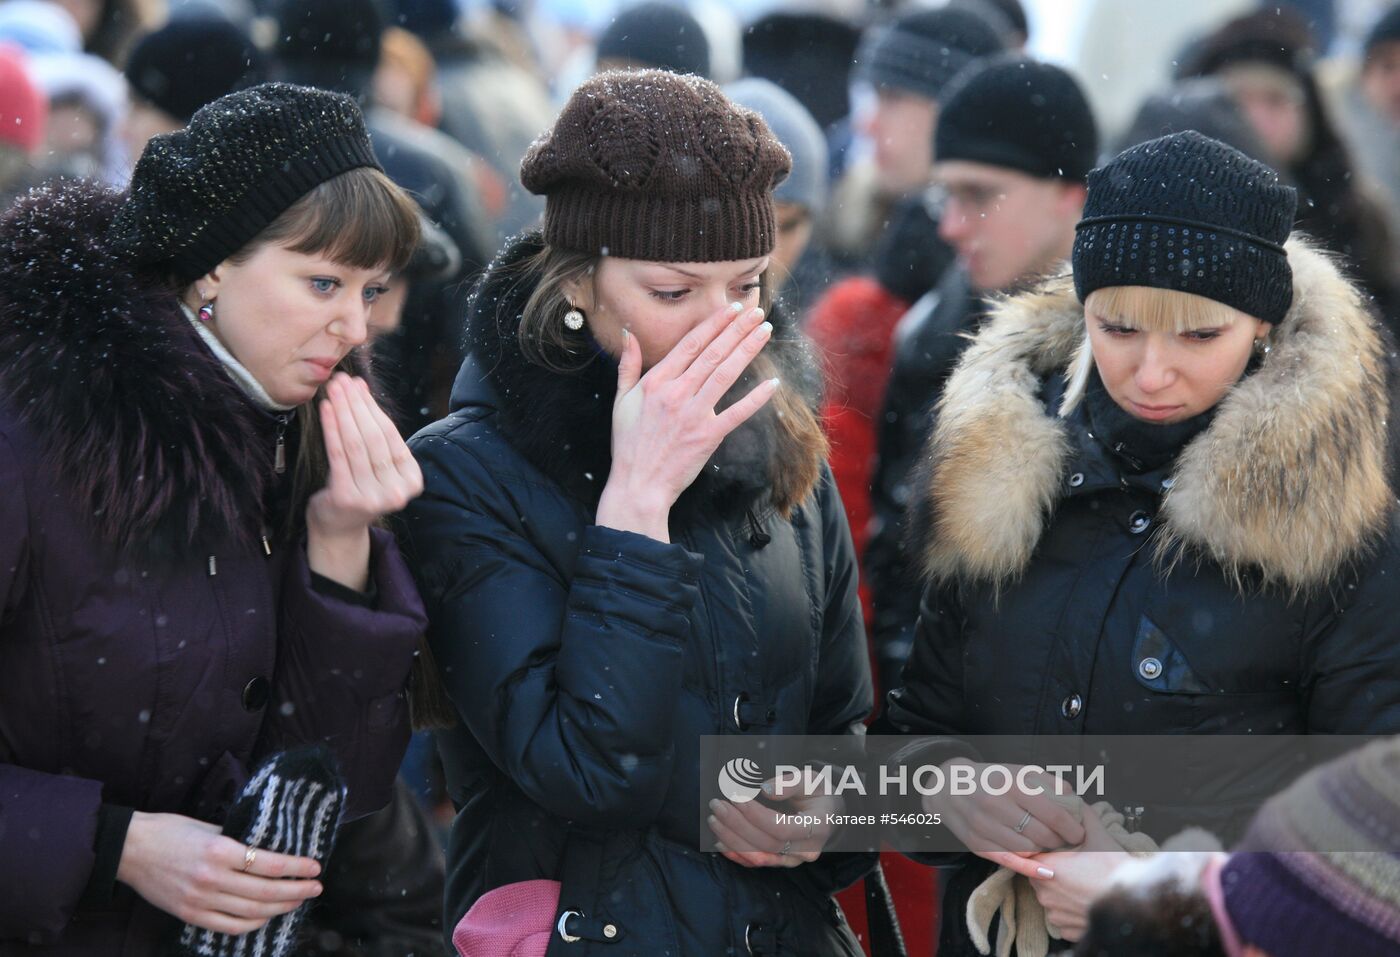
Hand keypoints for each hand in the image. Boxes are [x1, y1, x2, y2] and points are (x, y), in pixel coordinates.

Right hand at [116, 811, 322, 934]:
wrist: (128, 849)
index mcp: (219, 851)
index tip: (315, 866)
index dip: (296, 868)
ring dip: (280, 908)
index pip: (269, 864)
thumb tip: (268, 846)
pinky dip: (253, 923)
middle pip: (265, 892)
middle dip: (296, 891)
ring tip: (298, 900)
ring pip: (252, 912)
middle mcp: (211, 879)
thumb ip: (237, 839)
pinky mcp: (190, 915)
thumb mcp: (208, 826)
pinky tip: (267, 916)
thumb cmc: (169, 830)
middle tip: (315, 887)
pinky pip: (230, 926)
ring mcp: (200, 900)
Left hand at [306, 374, 422, 588]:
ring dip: (343, 412)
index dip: (372, 407)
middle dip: (356, 405)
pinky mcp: (348, 498)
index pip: (391, 436)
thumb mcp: (375, 462)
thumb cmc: (358, 487)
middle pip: (374, 438)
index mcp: (412, 480)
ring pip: (356, 445)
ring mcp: (373, 497)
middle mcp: (397, 491)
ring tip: (332, 390)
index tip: (357, 384)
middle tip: (341, 381)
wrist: (339, 527)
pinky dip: (331, 429)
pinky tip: (326, 410)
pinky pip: (339, 456)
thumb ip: (373, 429)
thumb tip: (360, 386)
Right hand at [596, 302, 777, 541]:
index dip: (714, 324)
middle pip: (713, 353)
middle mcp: (676, 393)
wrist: (638, 485)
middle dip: (737, 329)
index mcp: (656, 382)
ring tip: (765, 331)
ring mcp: (694, 414)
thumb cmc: (629, 444)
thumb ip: (628, 365)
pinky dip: (756, 397)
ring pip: (726, 374)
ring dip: (748, 350)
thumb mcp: (621, 401)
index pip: (690, 344)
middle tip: (758, 311)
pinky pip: (737, 412)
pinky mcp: (708, 436)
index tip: (732, 309)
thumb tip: (629, 333)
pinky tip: (773, 382)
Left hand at [708, 770, 838, 868]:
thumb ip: (790, 783)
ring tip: (714, 820)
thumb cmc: (818, 793)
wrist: (827, 813)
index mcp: (817, 827)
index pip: (781, 828)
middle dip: (737, 825)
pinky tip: (720, 842)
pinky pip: (757, 864)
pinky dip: (736, 855)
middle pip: (766, 844)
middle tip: (717, 805)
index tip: (736, 797)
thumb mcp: (811, 780)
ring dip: (732, 840)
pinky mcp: (781, 862)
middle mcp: (806, 850)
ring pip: (759, 857)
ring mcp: (793, 860)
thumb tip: (765, 789)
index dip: (755, 815)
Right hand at [922, 759, 1085, 880]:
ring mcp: (983, 826)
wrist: (948, 786)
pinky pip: (1009, 862)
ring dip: (1044, 851)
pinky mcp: (976, 844)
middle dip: (1060, 841)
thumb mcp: (1018, 771)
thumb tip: (1075, 803)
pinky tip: (1045, 870)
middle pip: (1042, 834)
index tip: (1080, 833)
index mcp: (1011, 783)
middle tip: (1065, 841)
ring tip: (1049, 845)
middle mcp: (996, 804)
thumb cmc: (992, 778)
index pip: (1053, 814)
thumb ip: (1049, 783)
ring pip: (1028, 850)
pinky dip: (1030, 868)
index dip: (1072, 828)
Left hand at [1028, 811, 1131, 940]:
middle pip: (1038, 876)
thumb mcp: (1100, 837)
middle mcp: (1045, 893)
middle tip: (1074, 866)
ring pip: (1049, 897)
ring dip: (1060, 891)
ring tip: (1083, 884)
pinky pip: (1060, 916)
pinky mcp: (1065, 930)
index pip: (1031, 856)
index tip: (1055, 850)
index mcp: (1048, 868)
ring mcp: (1055, 914)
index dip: (1043, 851)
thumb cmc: (1116, 871)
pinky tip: (1084, 900)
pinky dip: (1069, 910)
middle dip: (1052, 870)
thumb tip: (1076, 802)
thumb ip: (1083, 817)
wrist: (1135, 905)